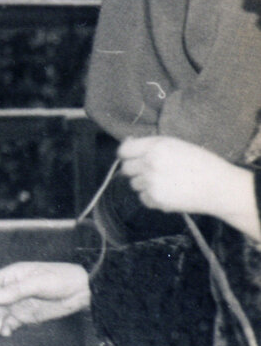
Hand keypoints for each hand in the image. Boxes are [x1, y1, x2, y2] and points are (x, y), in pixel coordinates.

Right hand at [0, 260, 90, 331]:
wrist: (81, 291)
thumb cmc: (60, 279)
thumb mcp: (38, 282)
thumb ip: (16, 290)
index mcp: (10, 276)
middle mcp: (10, 290)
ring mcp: (18, 304)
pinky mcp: (26, 316)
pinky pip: (10, 323)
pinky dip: (5, 328)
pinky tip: (5, 333)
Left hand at [119, 135, 250, 225]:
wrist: (222, 188)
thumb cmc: (201, 163)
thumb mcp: (175, 145)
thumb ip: (150, 145)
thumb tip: (127, 145)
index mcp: (155, 147)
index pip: (124, 151)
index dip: (127, 155)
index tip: (132, 158)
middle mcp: (150, 164)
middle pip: (126, 169)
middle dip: (136, 170)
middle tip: (152, 172)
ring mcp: (152, 183)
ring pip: (134, 184)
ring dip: (144, 184)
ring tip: (165, 183)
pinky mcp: (157, 200)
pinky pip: (143, 198)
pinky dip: (152, 198)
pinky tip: (168, 193)